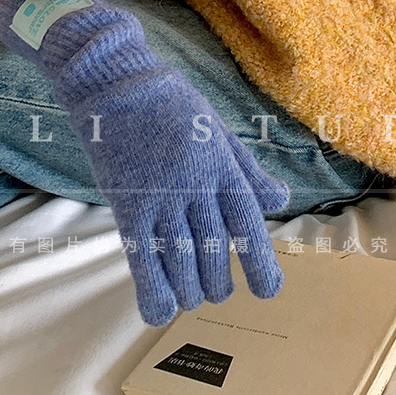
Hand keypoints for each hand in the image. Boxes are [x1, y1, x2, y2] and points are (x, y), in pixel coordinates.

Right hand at [0, 0, 290, 325]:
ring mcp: (160, 197)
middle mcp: (195, 185)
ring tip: (194, 295)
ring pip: (182, 261)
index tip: (268, 290)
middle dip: (219, 281)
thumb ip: (247, 169)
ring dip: (191, 289)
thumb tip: (280, 200)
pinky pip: (142, 257)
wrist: (115, 84)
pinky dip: (153, 290)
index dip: (260, 262)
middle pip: (213, 251)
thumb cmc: (170, 104)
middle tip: (217, 288)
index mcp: (221, 165)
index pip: (247, 223)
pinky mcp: (127, 204)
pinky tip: (161, 310)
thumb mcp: (217, 129)